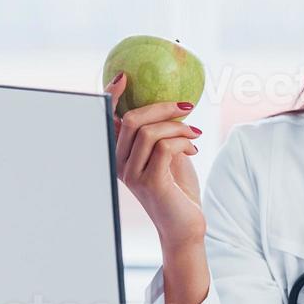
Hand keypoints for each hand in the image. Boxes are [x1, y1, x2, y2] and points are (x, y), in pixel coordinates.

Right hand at [108, 72, 205, 249]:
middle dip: (162, 107)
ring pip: (150, 132)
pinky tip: (194, 148)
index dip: (111, 96)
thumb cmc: (178, 190)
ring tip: (195, 135)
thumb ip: (161, 134)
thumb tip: (170, 105)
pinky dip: (183, 141)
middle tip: (186, 106)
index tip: (124, 77)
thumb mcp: (168, 156)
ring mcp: (132, 174)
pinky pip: (165, 148)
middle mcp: (119, 163)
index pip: (107, 120)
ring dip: (179, 127)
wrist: (185, 226)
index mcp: (120, 154)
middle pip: (131, 120)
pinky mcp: (150, 182)